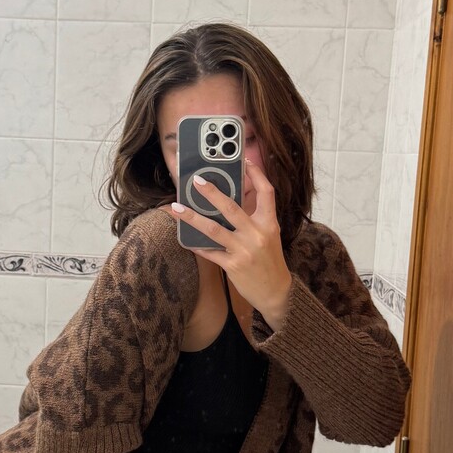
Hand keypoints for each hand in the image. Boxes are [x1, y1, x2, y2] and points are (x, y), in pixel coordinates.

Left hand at [167, 157, 292, 324]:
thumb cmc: (270, 261)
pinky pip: (210, 252)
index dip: (257, 174)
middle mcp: (257, 234)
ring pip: (213, 229)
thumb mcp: (269, 235)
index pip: (266, 193)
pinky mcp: (233, 265)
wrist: (276, 292)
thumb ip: (255, 217)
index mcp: (269, 223)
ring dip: (192, 217)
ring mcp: (244, 250)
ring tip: (175, 207)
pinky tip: (184, 237)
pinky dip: (196, 244)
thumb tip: (237, 197)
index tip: (245, 160)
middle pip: (231, 208)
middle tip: (196, 180)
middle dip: (211, 192)